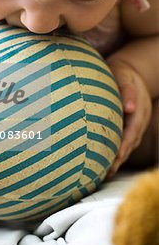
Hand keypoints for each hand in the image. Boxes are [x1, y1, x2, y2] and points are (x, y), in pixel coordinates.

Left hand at [106, 58, 151, 175]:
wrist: (131, 72)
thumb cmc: (122, 73)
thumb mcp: (124, 76)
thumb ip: (127, 91)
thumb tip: (129, 108)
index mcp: (139, 111)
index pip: (132, 132)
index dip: (124, 145)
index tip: (116, 157)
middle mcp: (139, 120)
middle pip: (131, 142)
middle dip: (120, 158)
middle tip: (107, 172)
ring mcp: (136, 124)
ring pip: (129, 144)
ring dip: (119, 158)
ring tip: (106, 173)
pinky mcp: (130, 126)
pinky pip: (125, 140)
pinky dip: (118, 151)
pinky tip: (107, 161)